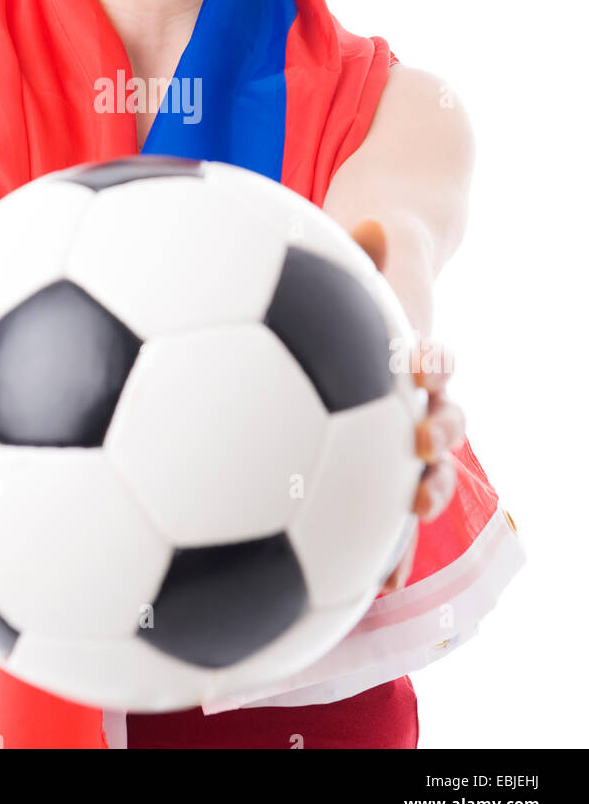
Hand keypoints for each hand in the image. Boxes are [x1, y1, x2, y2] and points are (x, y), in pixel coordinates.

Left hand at [349, 220, 465, 596]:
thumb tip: (372, 223)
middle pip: (445, 420)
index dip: (433, 363)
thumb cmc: (359, 283)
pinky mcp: (379, 462)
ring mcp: (401, 430)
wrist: (370, 308)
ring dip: (424, 495)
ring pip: (427, 468)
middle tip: (420, 448)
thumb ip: (365, 248)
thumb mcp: (361, 262)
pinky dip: (384, 539)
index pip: (435, 356)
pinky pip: (385, 503)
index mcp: (412, 349)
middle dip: (439, 438)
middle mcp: (416, 395)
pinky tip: (367, 580)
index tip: (417, 365)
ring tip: (408, 525)